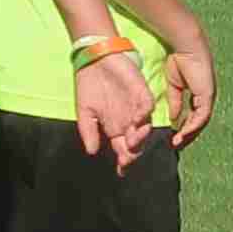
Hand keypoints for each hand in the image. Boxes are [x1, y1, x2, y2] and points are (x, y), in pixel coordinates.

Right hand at [72, 47, 156, 167]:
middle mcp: (128, 121)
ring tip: (133, 143)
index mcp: (115, 128)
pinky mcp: (141, 92)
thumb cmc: (89, 85)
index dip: (124, 161)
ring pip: (144, 127)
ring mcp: (136, 107)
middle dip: (133, 153)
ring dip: (140, 137)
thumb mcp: (84, 112)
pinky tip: (137, 121)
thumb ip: (88, 131)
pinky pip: (147, 106)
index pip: (123, 149)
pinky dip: (144, 115)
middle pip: (136, 143)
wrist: (94, 59)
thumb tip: (91, 152)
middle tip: (128, 159)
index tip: (121, 172)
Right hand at [158, 26, 217, 147]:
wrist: (185, 47)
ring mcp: (209, 96)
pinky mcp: (207, 94)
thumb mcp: (173, 86)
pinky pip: (201, 116)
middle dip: (188, 135)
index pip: (194, 116)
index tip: (174, 137)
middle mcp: (206, 97)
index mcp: (199, 95)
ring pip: (201, 122)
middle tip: (176, 145)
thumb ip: (175, 102)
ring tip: (177, 143)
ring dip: (189, 135)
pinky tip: (182, 134)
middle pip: (199, 123)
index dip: (185, 128)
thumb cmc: (178, 61)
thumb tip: (173, 119)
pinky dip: (192, 126)